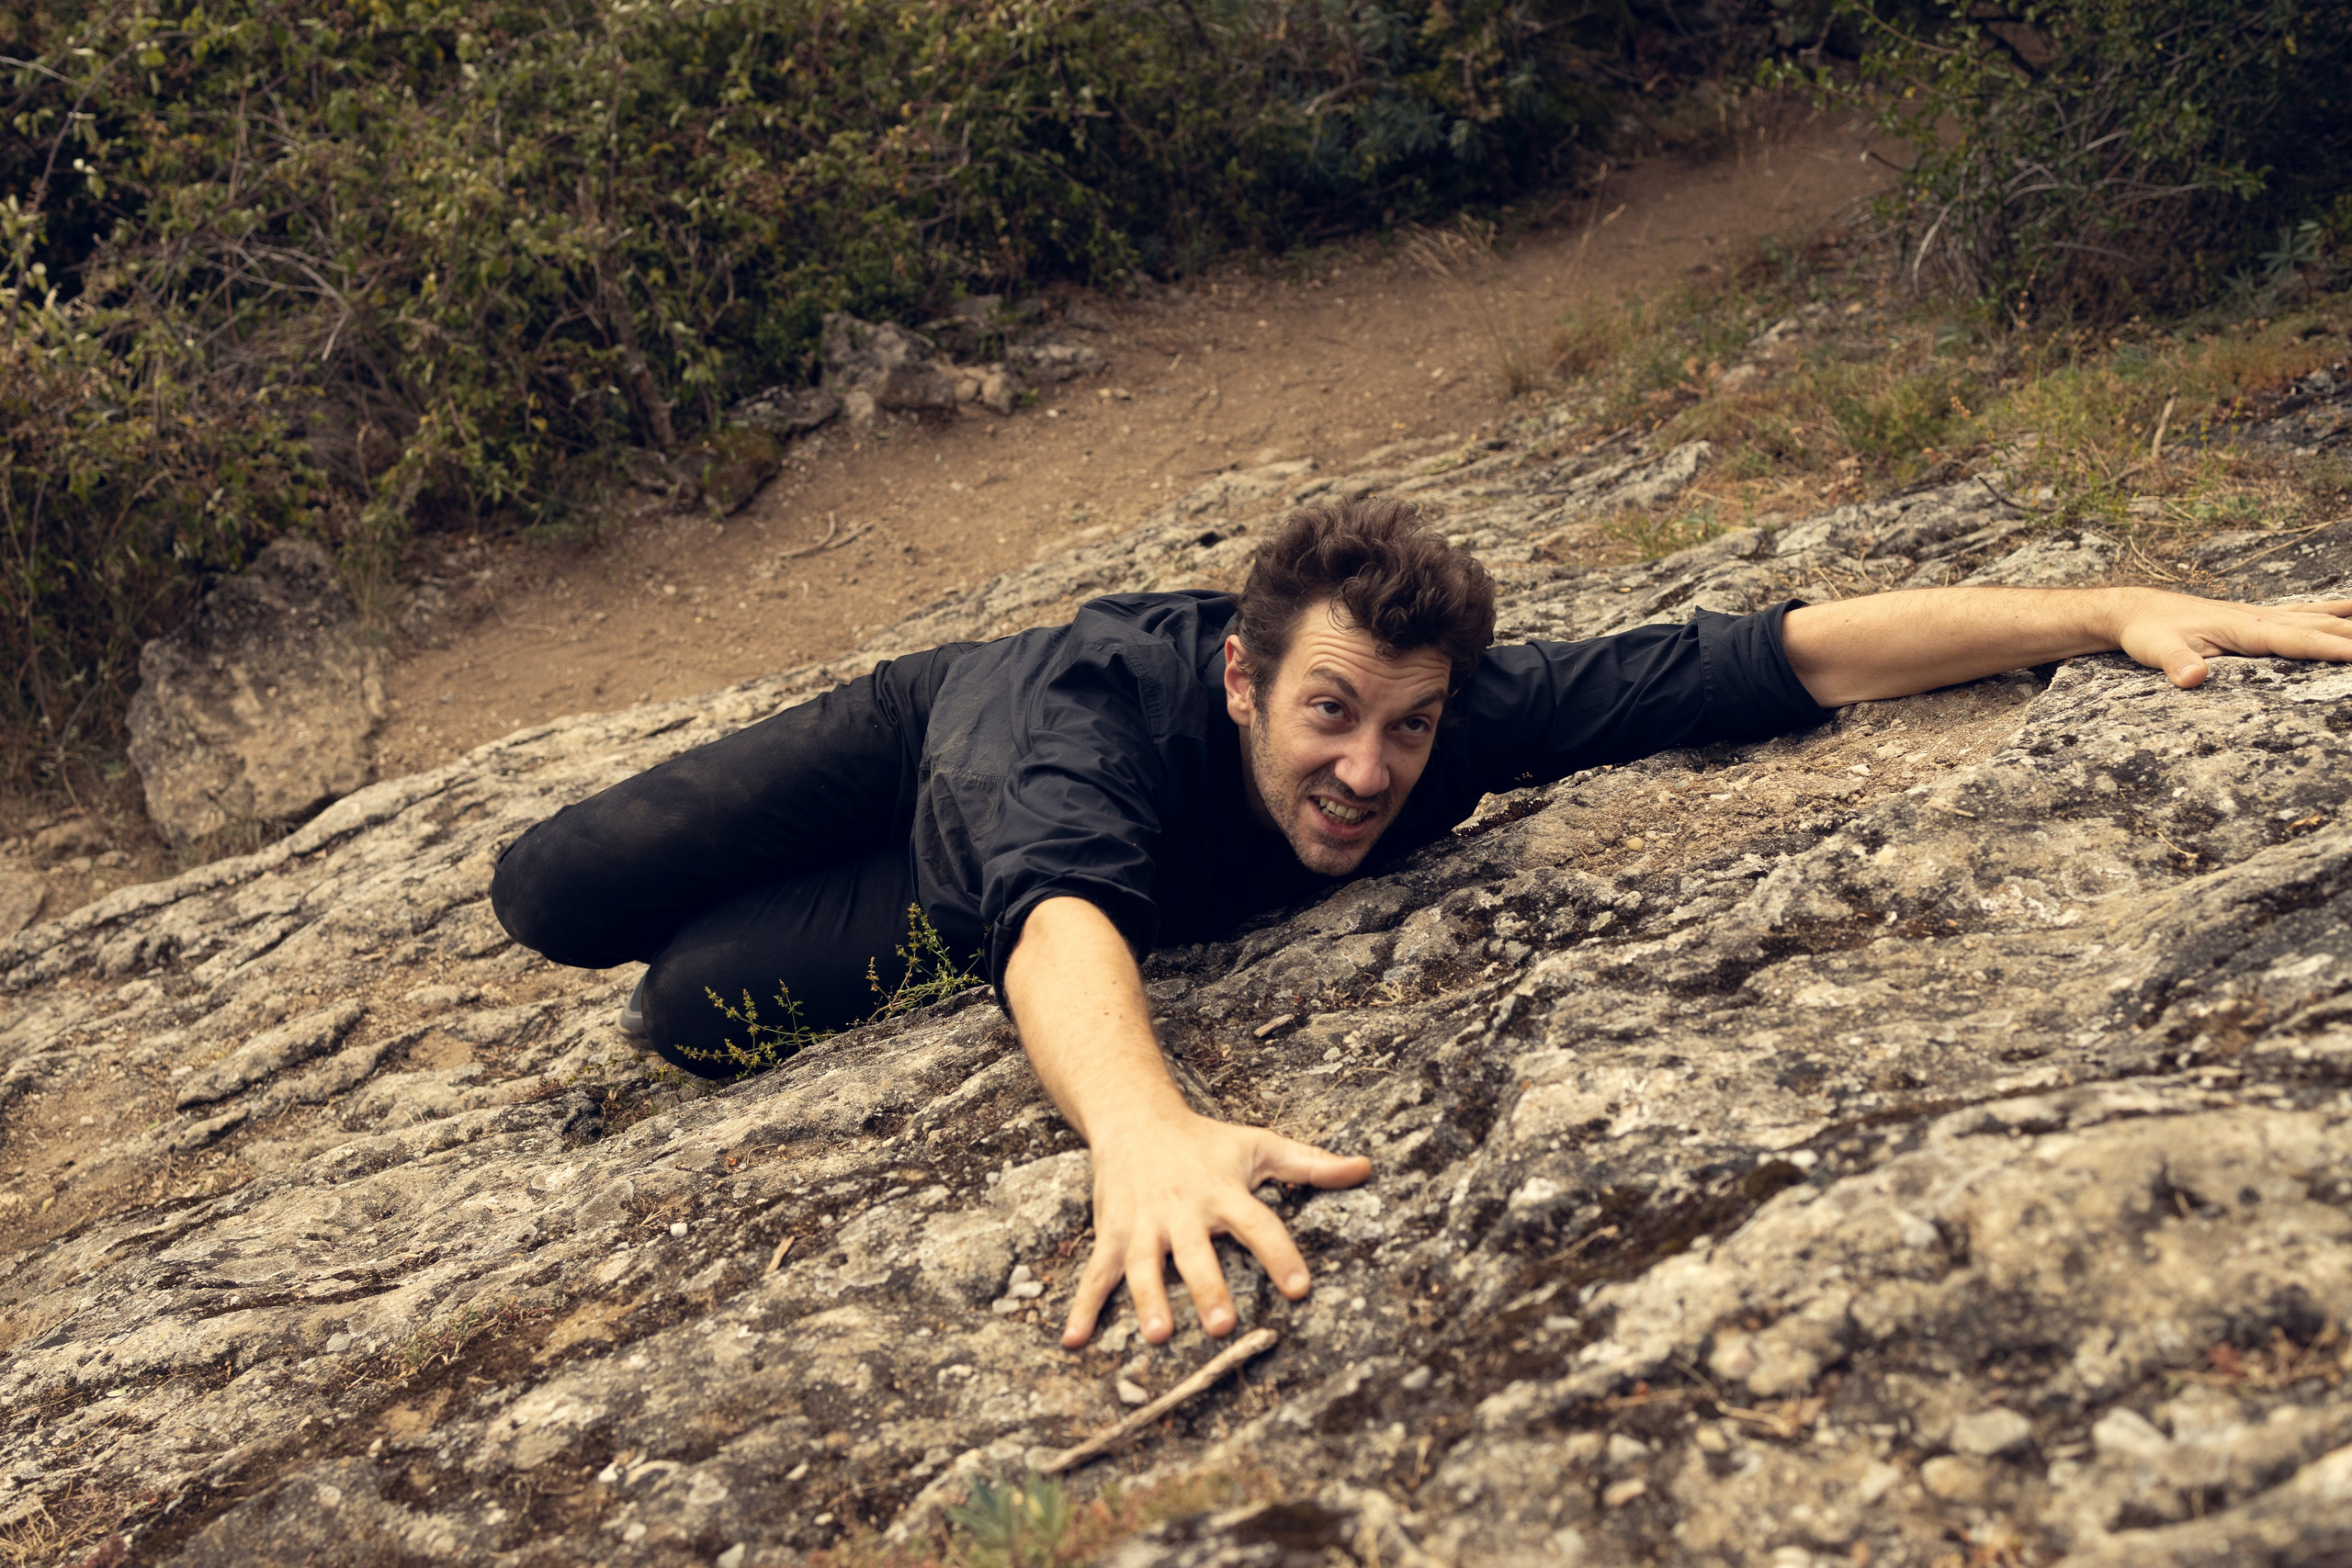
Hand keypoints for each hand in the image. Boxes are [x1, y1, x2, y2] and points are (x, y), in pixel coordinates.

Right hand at [1062, 1108, 1370, 1347]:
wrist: (1133, 1115)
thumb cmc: (1204, 1141)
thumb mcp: (1259, 1146)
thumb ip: (1312, 1164)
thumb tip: (1366, 1168)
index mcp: (1224, 1192)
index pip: (1259, 1224)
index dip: (1280, 1254)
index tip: (1299, 1288)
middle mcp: (1183, 1210)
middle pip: (1198, 1253)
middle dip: (1208, 1288)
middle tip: (1221, 1326)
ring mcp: (1144, 1225)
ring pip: (1145, 1267)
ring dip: (1149, 1300)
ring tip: (1159, 1335)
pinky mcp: (1112, 1234)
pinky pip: (1095, 1274)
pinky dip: (1081, 1307)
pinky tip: (1072, 1341)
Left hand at [2116, 592, 2351, 687]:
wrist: (2136, 610)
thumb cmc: (2148, 632)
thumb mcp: (2154, 650)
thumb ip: (2175, 664)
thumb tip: (2192, 679)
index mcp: (2245, 628)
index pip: (2298, 641)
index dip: (2333, 649)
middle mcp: (2261, 618)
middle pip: (2320, 628)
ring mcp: (2262, 616)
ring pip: (2319, 618)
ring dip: (2350, 622)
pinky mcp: (2257, 619)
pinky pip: (2304, 614)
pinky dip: (2333, 611)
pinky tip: (2350, 608)